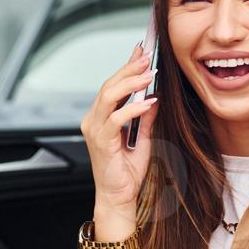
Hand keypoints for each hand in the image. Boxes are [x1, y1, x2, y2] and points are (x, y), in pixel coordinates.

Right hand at [79, 41, 159, 222]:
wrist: (119, 198)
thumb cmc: (127, 173)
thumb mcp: (143, 139)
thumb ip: (146, 118)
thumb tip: (154, 97)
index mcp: (100, 118)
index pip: (112, 86)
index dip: (126, 67)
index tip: (140, 50)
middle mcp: (93, 121)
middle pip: (108, 86)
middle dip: (129, 69)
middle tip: (147, 56)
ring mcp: (94, 130)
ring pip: (108, 97)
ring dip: (130, 83)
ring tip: (148, 73)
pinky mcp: (101, 142)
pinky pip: (115, 119)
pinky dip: (133, 108)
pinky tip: (149, 102)